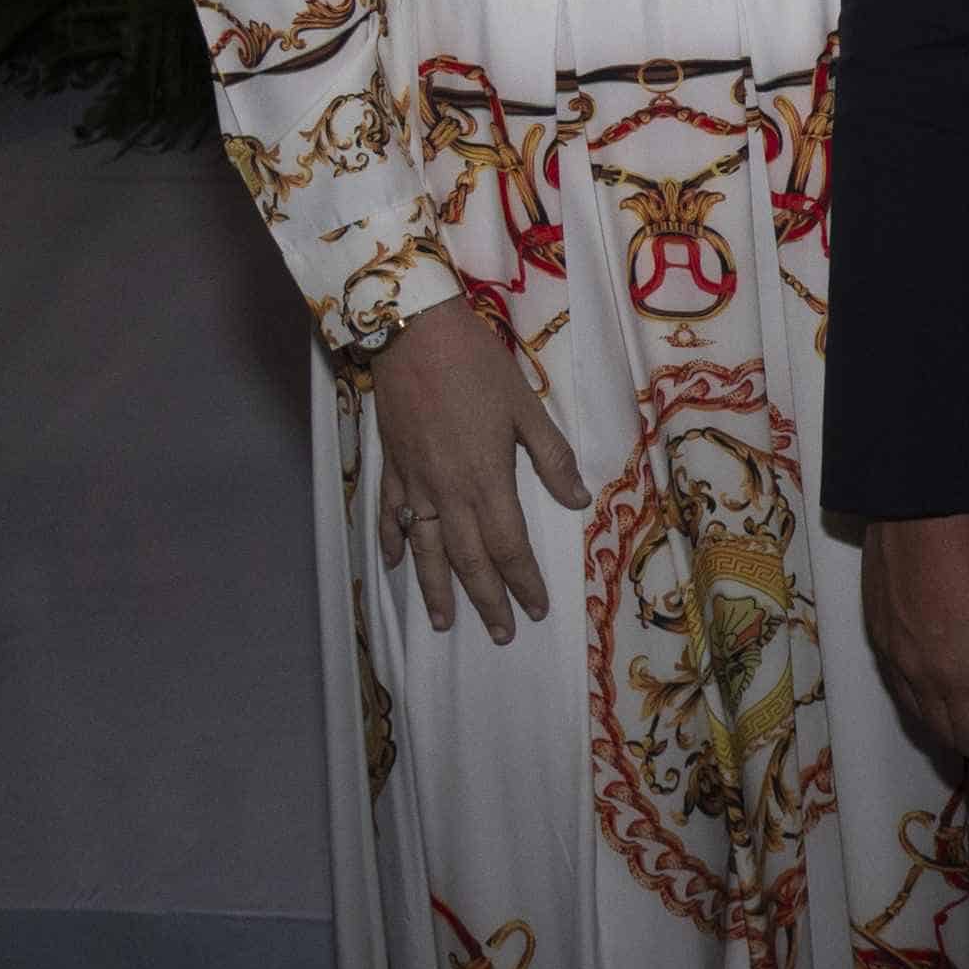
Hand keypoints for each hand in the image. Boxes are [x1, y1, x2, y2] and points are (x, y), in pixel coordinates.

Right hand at [369, 297, 588, 644]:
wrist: (415, 334)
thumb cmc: (478, 366)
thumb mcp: (526, 407)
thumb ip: (552, 457)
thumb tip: (578, 500)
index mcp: (486, 480)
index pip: (509, 546)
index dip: (523, 580)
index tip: (535, 608)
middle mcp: (448, 493)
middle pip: (468, 559)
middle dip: (486, 599)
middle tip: (499, 633)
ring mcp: (415, 483)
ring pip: (426, 549)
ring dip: (436, 588)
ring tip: (443, 622)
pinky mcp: (392, 467)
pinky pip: (390, 515)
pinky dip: (392, 543)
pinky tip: (394, 565)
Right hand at [866, 511, 968, 764]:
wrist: (918, 499)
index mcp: (956, 673)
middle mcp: (916, 675)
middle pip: (946, 734)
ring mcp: (889, 654)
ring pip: (919, 714)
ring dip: (952, 722)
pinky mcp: (875, 632)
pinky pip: (900, 686)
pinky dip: (926, 698)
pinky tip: (947, 678)